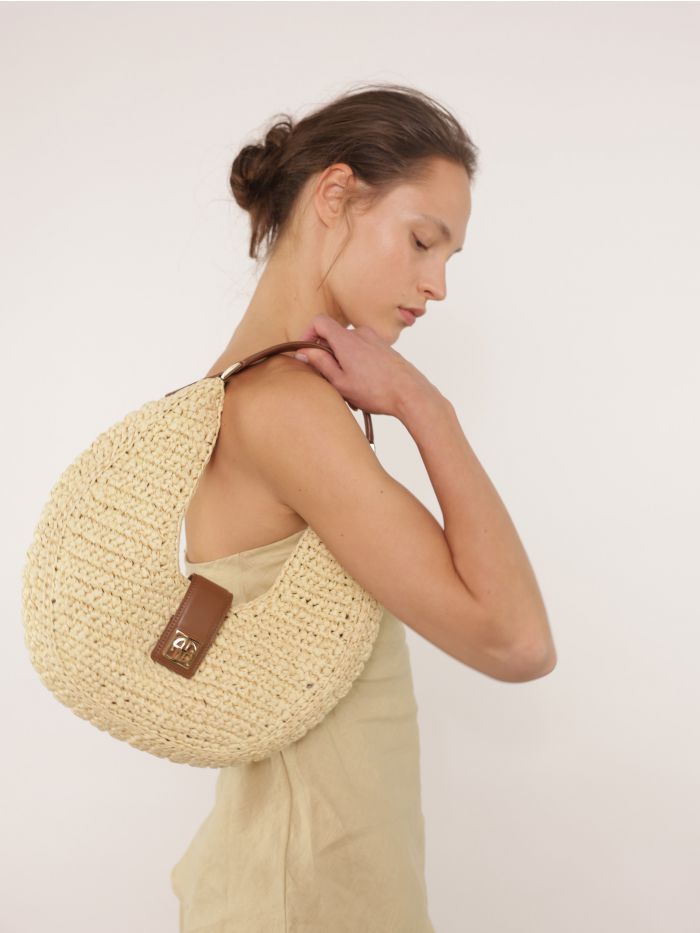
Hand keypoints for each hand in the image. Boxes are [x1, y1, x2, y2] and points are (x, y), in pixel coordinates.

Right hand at [293, 313, 430, 418]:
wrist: (410, 393)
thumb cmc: (376, 391)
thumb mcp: (340, 382)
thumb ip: (320, 363)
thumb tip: (304, 352)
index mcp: (346, 339)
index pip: (319, 321)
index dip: (307, 333)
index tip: (305, 351)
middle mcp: (361, 333)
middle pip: (334, 335)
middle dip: (325, 353)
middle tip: (326, 378)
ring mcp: (375, 339)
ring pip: (349, 345)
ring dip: (342, 360)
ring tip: (348, 386)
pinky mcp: (384, 348)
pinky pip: (362, 350)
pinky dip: (356, 362)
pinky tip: (362, 385)